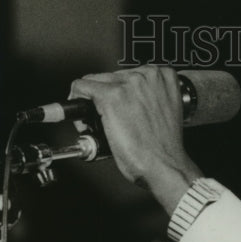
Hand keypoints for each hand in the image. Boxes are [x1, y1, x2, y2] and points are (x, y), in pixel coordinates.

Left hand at [69, 66, 202, 212]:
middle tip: (106, 121)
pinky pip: (80, 88)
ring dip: (91, 102)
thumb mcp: (163, 112)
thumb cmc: (164, 149)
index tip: (117, 109)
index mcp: (164, 76)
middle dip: (104, 98)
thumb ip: (147, 99)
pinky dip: (75, 103)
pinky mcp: (111, 96)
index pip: (128, 74)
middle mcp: (147, 75)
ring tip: (98, 124)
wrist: (165, 166)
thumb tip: (127, 100)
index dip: (118, 93)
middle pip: (110, 77)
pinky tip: (83, 121)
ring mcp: (129, 84)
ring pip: (94, 82)